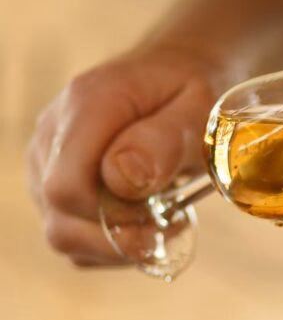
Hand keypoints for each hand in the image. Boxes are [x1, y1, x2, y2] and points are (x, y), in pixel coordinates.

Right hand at [27, 52, 216, 266]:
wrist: (179, 75)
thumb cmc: (194, 91)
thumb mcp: (199, 108)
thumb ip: (163, 140)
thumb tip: (123, 179)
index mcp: (87, 106)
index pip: (67, 189)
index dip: (119, 216)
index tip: (172, 208)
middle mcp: (53, 134)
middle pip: (62, 221)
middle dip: (124, 237)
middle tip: (176, 220)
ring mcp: (45, 161)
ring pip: (64, 235)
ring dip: (120, 242)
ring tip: (166, 218)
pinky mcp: (52, 184)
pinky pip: (73, 236)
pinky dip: (112, 243)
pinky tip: (147, 220)